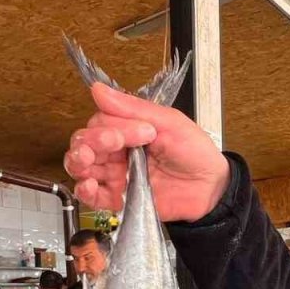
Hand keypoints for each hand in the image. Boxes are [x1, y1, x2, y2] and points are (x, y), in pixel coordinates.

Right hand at [64, 83, 229, 222]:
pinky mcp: (119, 199)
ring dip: (78, 163)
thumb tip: (98, 89)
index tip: (141, 132)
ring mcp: (116, 176)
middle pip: (84, 143)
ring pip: (81, 168)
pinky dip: (85, 192)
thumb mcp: (168, 122)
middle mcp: (116, 152)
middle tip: (114, 143)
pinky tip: (89, 186)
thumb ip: (133, 108)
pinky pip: (93, 198)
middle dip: (90, 142)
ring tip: (87, 162)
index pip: (99, 123)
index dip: (110, 126)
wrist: (211, 187)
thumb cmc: (194, 151)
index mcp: (126, 129)